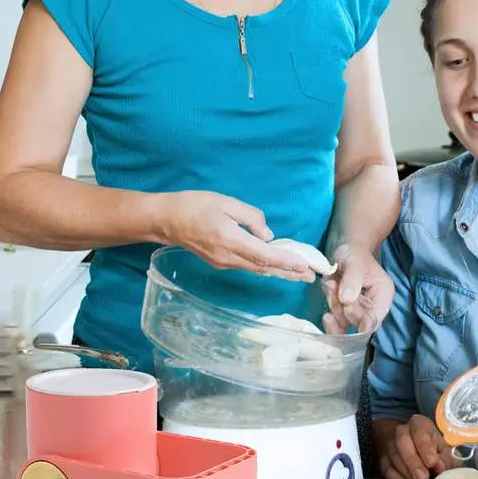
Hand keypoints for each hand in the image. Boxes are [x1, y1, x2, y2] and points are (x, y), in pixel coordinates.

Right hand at [165, 191, 315, 281]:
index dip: (286, 261)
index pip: (264, 255)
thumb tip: (268, 235)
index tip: (304, 265)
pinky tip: (278, 268)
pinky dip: (267, 268)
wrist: (166, 220)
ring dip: (280, 273)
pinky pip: (249, 267)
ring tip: (300, 275)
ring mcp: (223, 263)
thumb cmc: (194, 205)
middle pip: (264, 268)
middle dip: (289, 272)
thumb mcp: (226, 202)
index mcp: (229, 240)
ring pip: (257, 270)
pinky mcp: (221, 263)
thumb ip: (251, 218)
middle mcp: (227, 257)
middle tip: (311, 276)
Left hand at [321, 243, 393, 333]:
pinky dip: (330, 320)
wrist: (343, 252)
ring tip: (331, 284)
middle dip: (345, 308)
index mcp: (383, 294)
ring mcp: (358, 312)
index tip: (361, 328)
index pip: (377, 315)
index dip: (369, 323)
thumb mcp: (354, 262)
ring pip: (345, 322)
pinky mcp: (344, 314)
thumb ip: (352, 280)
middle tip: (333, 286)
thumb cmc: (354, 254)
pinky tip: (326, 315)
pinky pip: (337, 325)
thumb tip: (346, 300)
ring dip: (335, 306)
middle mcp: (373, 307)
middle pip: (360, 321)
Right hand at [376, 415, 456, 478]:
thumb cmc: (432, 448)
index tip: (432, 462)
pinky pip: (388, 471)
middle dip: (414, 463)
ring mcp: (390, 446)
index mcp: (419, 424)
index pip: (419, 431)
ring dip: (408, 474)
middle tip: (423, 478)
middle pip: (403, 443)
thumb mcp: (442, 448)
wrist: (412, 447)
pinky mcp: (383, 461)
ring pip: (395, 458)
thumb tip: (440, 468)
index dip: (425, 447)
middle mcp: (402, 431)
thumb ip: (444, 458)